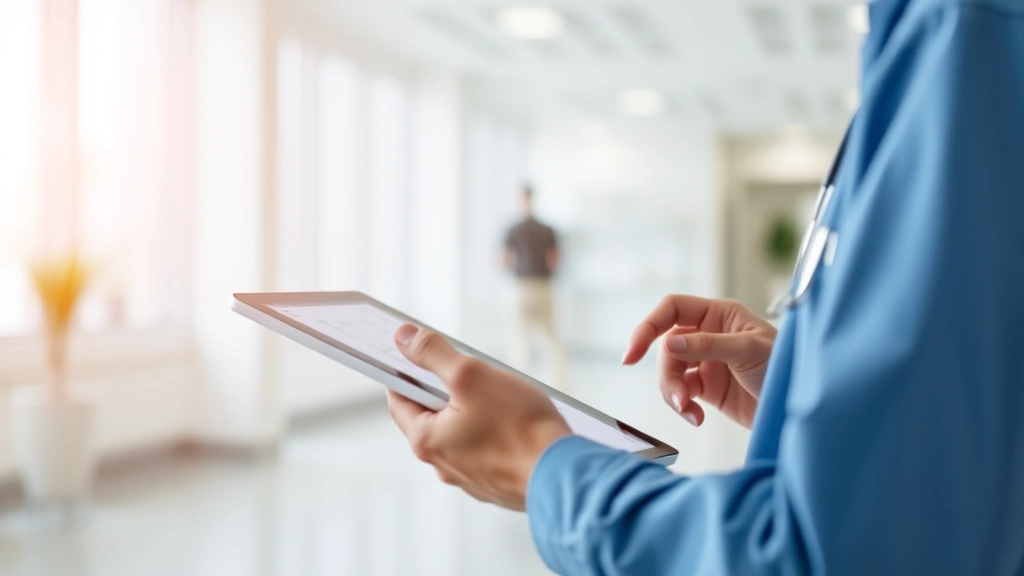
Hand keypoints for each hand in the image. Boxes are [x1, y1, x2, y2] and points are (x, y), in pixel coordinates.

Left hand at [386, 324, 571, 510]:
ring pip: (460, 434)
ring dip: (472, 411)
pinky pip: (485, 451)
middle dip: (445, 390)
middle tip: (468, 371)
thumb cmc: (519, 427)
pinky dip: (493, 433)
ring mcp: (471, 478)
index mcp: (427, 441)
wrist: (564, 475)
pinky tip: (515, 421)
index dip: (403, 372)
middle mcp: (443, 465)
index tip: (413, 353)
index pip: (399, 400)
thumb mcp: (470, 375)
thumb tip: (404, 337)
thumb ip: (433, 353)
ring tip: (499, 395)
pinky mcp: (497, 483)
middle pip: (431, 416)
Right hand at [621, 296, 776, 428]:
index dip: (648, 327)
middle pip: (667, 348)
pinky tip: (697, 418)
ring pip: (671, 373)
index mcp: (719, 315)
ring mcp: (707, 362)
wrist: (801, 407)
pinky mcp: (708, 388)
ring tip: (689, 411)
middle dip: (668, 375)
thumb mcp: (749, 350)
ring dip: (674, 394)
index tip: (632, 353)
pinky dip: (684, 408)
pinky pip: (682, 395)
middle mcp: (709, 335)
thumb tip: (670, 343)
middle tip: (679, 398)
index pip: (672, 309)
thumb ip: (708, 345)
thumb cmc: (786, 366)